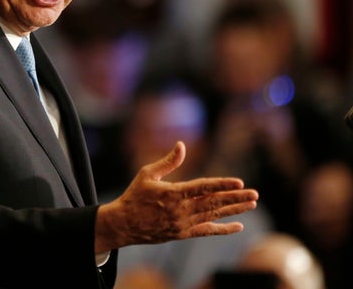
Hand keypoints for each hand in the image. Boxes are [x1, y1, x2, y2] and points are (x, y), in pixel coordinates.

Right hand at [94, 141, 258, 251]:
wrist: (124, 224)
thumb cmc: (135, 195)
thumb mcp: (147, 174)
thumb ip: (168, 162)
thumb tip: (182, 145)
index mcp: (172, 193)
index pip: (203, 187)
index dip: (222, 185)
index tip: (239, 182)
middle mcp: (180, 210)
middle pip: (214, 203)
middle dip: (236, 198)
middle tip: (255, 194)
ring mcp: (183, 224)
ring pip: (214, 216)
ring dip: (234, 210)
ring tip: (251, 205)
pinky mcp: (182, 234)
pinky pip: (207, 231)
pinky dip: (223, 229)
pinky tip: (238, 226)